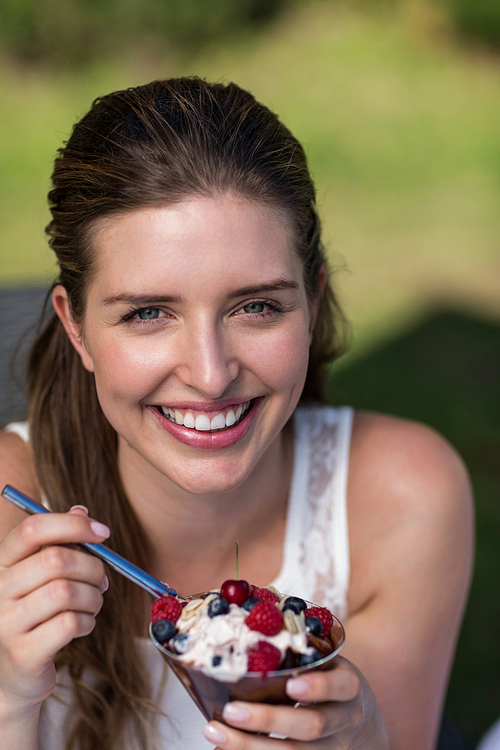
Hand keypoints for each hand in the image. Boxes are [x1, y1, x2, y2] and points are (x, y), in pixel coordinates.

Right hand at [0, 507, 108, 712]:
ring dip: (93, 596)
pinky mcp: (23, 653)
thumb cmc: (36, 615)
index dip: (73, 525)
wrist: (15, 674)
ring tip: (93, 603)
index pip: (33, 529)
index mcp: (3, 563)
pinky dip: (88, 621)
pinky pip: (69, 624)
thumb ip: (60, 542)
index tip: (103, 533)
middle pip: (55, 560)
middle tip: (101, 579)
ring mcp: (7, 623)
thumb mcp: (42, 576)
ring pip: (66, 592)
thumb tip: (81, 511)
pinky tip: (84, 623)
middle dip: (91, 566)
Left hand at [202, 656, 387, 748]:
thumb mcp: (325, 663)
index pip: (340, 686)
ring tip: (216, 733)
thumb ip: (296, 653)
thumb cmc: (329, 682)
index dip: (318, 687)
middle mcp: (344, 720)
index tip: (291, 685)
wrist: (358, 722)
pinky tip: (225, 748)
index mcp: (348, 686)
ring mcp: (333, 749)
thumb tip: (235, 624)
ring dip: (250, 746)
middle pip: (312, 726)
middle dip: (268, 719)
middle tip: (231, 710)